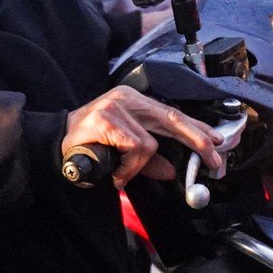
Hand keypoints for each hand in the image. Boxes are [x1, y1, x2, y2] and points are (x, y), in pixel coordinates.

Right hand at [62, 85, 220, 188]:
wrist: (54, 145)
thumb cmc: (89, 146)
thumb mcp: (124, 153)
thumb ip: (149, 159)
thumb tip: (172, 170)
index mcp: (133, 101)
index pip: (172, 112)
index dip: (196, 128)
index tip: (218, 141)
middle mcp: (126, 98)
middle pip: (172, 118)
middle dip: (196, 140)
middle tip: (213, 159)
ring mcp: (115, 106)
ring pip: (150, 142)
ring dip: (138, 166)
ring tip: (122, 174)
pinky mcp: (106, 119)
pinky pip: (134, 149)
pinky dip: (128, 168)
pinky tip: (116, 173)